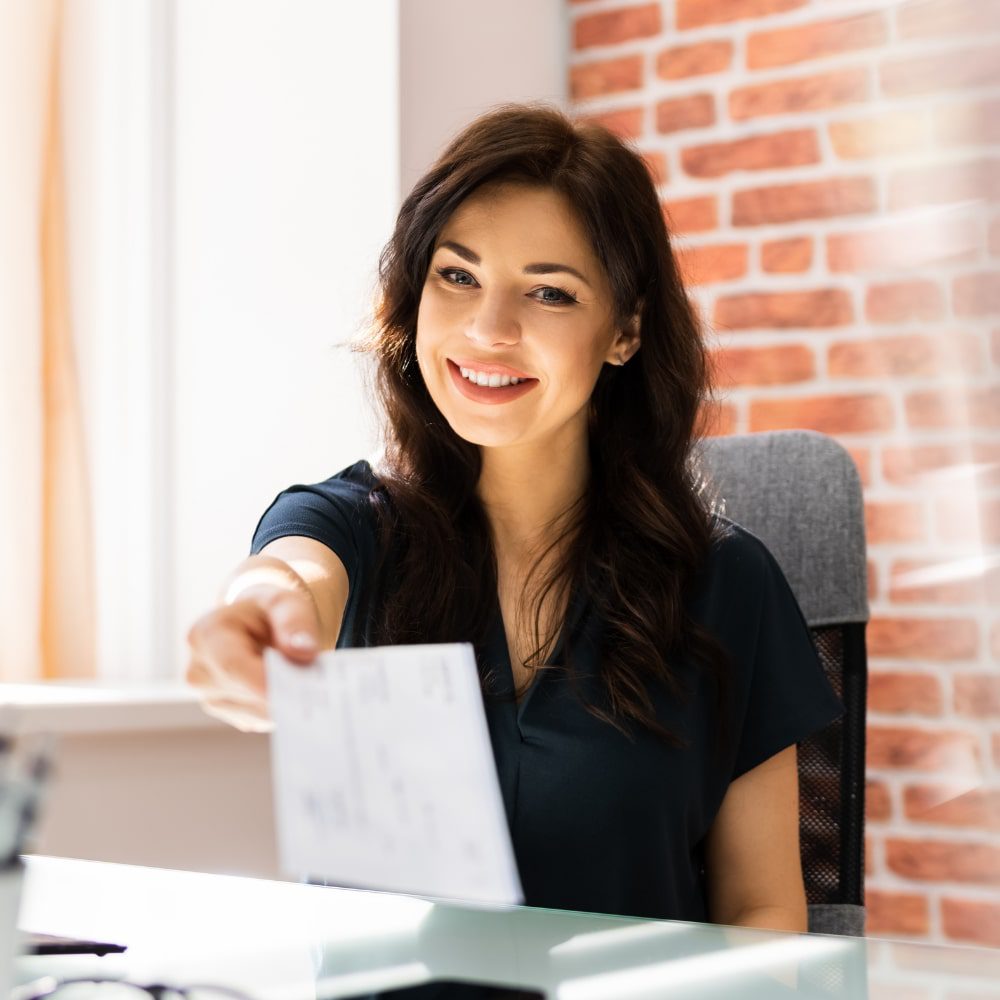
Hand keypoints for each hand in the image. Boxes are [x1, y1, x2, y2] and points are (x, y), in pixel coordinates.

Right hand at [186, 585, 320, 732]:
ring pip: (254, 713)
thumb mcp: (285, 603)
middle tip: (319, 690)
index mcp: (207, 634)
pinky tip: (293, 693)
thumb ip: (294, 622)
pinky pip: (258, 720)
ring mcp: (209, 696)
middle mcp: (199, 670)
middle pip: (244, 694)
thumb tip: (304, 650)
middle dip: (283, 693)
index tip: (295, 691)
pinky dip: (279, 710)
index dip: (262, 682)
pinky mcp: (227, 712)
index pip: (231, 665)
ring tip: (307, 684)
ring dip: (284, 703)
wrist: (254, 625)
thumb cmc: (269, 612)